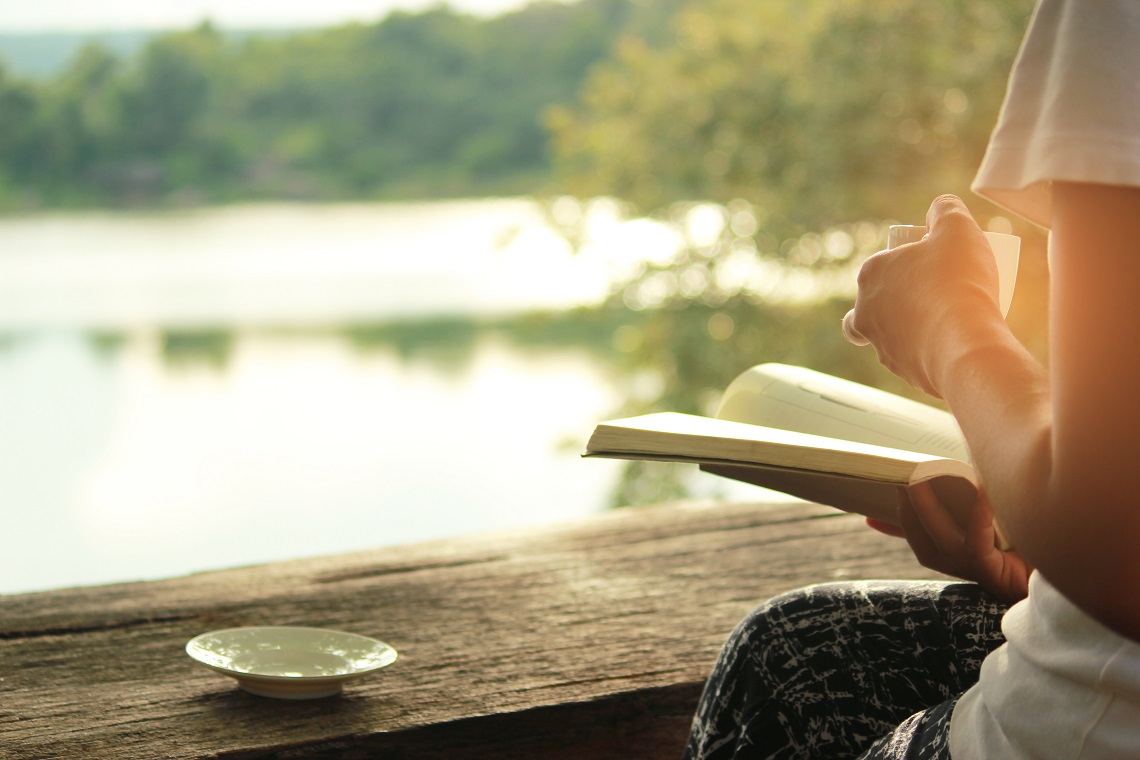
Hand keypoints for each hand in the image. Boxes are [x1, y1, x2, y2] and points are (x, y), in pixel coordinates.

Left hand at [842, 195, 1003, 395]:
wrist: (965, 345)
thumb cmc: (958, 282)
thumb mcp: (957, 228)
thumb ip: (946, 209)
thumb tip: (940, 207)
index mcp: (870, 275)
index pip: (884, 264)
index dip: (910, 263)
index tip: (938, 266)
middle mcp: (865, 312)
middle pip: (880, 301)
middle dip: (903, 298)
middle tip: (939, 295)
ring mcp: (881, 346)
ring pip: (894, 334)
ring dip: (917, 328)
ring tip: (952, 322)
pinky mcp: (902, 373)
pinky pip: (915, 359)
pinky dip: (931, 352)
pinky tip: (956, 345)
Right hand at [866, 482, 1030, 602]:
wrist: (1077, 569)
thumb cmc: (1040, 543)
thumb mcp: (1004, 519)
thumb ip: (982, 501)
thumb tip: (966, 467)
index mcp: (963, 558)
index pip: (919, 542)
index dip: (893, 529)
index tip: (867, 514)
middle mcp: (966, 569)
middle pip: (924, 544)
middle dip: (906, 514)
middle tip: (899, 481)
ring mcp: (978, 573)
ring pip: (941, 543)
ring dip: (927, 512)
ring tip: (921, 482)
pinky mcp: (994, 573)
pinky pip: (976, 543)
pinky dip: (975, 516)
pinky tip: (977, 489)